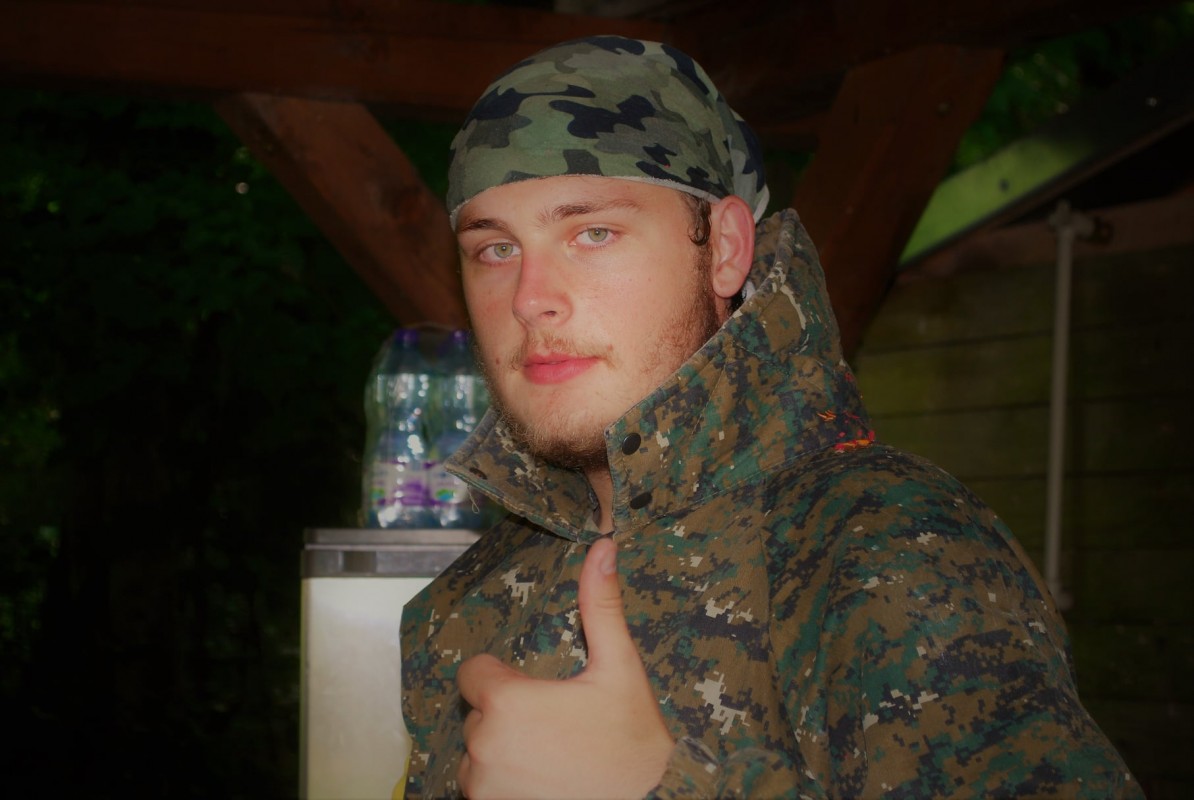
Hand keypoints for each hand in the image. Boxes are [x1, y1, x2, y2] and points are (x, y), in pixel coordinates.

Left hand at [456, 536, 674, 798]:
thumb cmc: (631, 738)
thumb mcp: (619, 668)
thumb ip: (601, 607)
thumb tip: (603, 547)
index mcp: (507, 702)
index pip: (473, 673)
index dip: (502, 676)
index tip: (535, 689)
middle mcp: (483, 745)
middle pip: (477, 711)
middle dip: (506, 712)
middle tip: (553, 723)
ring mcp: (482, 784)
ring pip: (477, 750)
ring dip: (501, 748)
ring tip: (548, 753)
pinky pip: (480, 785)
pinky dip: (502, 781)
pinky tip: (540, 779)